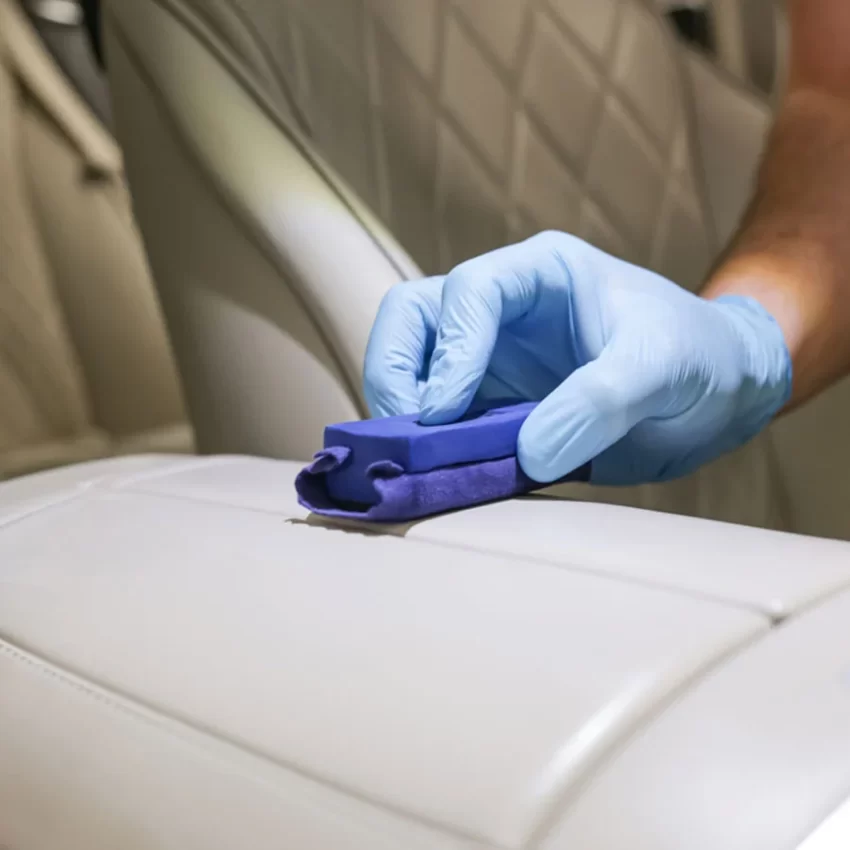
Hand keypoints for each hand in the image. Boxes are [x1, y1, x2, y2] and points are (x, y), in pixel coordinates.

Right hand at [363, 232, 791, 484]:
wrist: (718, 393)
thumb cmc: (698, 356)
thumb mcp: (663, 367)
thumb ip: (601, 401)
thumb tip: (528, 453)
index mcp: (540, 275)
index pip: (468, 293)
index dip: (449, 350)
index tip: (445, 412)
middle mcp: (504, 311)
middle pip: (413, 318)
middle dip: (396, 371)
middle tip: (409, 434)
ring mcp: (493, 359)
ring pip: (414, 368)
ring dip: (406, 413)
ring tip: (420, 458)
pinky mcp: (493, 405)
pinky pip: (443, 420)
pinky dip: (432, 447)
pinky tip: (441, 473)